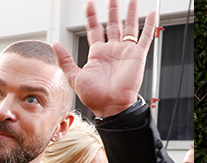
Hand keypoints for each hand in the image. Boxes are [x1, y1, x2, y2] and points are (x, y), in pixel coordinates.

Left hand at [53, 0, 156, 117]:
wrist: (111, 107)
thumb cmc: (94, 97)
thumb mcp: (74, 77)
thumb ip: (65, 60)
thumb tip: (55, 45)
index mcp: (97, 54)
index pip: (94, 29)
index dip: (91, 16)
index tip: (89, 4)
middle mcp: (112, 50)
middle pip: (113, 24)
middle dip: (112, 9)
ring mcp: (125, 51)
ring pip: (129, 26)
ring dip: (130, 12)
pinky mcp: (137, 56)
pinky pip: (145, 37)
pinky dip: (149, 25)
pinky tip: (151, 14)